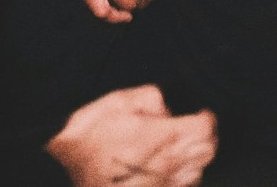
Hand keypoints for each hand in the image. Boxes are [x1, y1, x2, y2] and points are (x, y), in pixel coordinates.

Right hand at [47, 85, 216, 186]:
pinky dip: (186, 174)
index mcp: (160, 136)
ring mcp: (164, 184)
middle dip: (206, 136)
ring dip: (197, 155)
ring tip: (182, 145)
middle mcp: (168, 163)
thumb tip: (164, 104)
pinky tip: (172, 166)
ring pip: (200, 170)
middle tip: (195, 125)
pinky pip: (184, 186)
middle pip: (208, 151)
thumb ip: (145, 97)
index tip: (200, 111)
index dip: (206, 117)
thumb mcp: (112, 102)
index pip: (203, 128)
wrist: (68, 176)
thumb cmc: (87, 138)